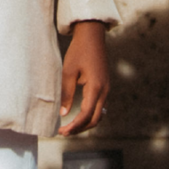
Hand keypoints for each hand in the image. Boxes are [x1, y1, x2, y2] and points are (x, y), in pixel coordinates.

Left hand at [57, 21, 110, 135]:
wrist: (92, 36)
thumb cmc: (78, 51)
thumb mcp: (68, 71)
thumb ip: (66, 93)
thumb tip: (63, 113)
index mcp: (96, 87)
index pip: (87, 114)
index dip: (75, 126)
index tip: (62, 131)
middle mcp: (104, 90)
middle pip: (95, 119)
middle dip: (80, 128)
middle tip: (64, 132)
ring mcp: (106, 88)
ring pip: (99, 114)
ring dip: (85, 123)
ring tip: (70, 126)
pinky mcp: (104, 86)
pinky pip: (99, 106)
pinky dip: (90, 115)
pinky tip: (78, 115)